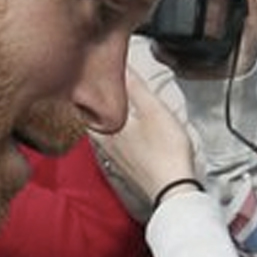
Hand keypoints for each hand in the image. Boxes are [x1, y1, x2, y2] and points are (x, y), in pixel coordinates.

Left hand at [90, 68, 197, 212]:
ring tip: (108, 107)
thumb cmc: (165, 150)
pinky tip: (123, 133)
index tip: (87, 75)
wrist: (173, 189)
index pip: (84, 104)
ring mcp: (114, 158)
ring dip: (101, 120)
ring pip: (100, 134)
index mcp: (106, 128)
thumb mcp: (153, 109)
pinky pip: (111, 146)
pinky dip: (113, 135)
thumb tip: (120, 67)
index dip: (85, 89)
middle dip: (92, 105)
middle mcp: (104, 144)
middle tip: (95, 89)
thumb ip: (135, 87)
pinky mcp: (126, 167)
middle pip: (90, 120)